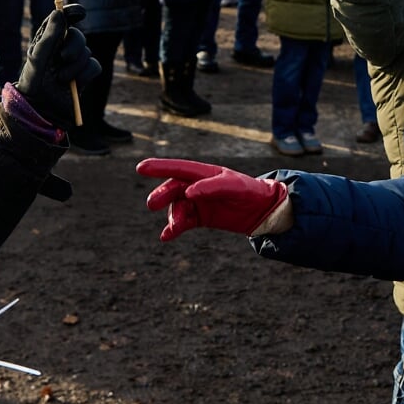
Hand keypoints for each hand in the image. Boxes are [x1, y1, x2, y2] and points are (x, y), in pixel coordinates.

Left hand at [16, 4, 99, 129]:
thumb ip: (49, 36)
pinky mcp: (84, 75)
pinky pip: (95, 66)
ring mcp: (75, 61)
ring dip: (75, 66)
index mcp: (49, 39)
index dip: (72, 12)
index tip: (80, 13)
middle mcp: (63, 48)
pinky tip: (75, 84)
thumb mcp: (38, 57)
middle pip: (79, 35)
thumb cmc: (34, 82)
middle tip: (63, 57)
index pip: (63, 20)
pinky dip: (85, 74)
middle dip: (75, 46)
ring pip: (87, 52)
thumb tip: (59, 12)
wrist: (41, 109)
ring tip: (61, 78)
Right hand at [140, 159, 288, 240]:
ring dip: (173, 217)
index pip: (178, 168)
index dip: (159, 167)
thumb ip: (211, 186)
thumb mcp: (233, 186)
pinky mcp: (200, 218)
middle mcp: (198, 186)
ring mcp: (198, 202)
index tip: (140, 168)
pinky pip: (183, 223)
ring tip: (175, 227)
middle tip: (152, 204)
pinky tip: (165, 237)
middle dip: (162, 195)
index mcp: (204, 173)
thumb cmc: (249, 191)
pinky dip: (173, 229)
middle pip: (173, 189)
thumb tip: (188, 192)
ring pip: (177, 208)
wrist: (263, 210)